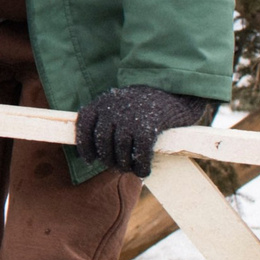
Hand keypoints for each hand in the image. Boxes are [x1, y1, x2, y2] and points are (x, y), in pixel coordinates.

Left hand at [74, 86, 215, 176]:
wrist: (176, 89)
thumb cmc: (146, 102)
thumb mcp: (121, 103)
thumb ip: (108, 119)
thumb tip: (97, 152)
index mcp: (104, 101)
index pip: (83, 124)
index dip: (84, 146)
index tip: (89, 160)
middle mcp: (113, 107)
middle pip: (102, 142)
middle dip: (107, 158)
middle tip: (116, 166)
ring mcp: (130, 117)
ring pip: (119, 150)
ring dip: (124, 165)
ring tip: (129, 168)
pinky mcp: (148, 126)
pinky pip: (140, 153)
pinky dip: (141, 166)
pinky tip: (143, 171)